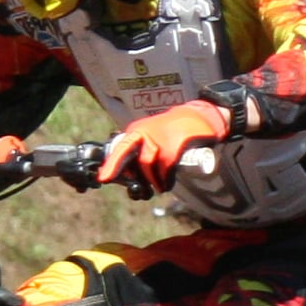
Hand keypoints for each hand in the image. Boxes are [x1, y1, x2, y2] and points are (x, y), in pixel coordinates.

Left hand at [100, 100, 228, 195]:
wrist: (201, 116)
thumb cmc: (176, 129)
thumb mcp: (154, 134)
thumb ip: (142, 149)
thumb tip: (131, 173)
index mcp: (138, 130)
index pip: (121, 148)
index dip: (112, 164)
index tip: (104, 178)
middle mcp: (146, 133)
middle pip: (136, 159)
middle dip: (135, 176)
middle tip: (139, 189)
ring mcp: (161, 139)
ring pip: (149, 165)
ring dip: (154, 180)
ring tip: (160, 186)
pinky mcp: (176, 145)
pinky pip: (166, 167)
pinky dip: (165, 178)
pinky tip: (167, 183)